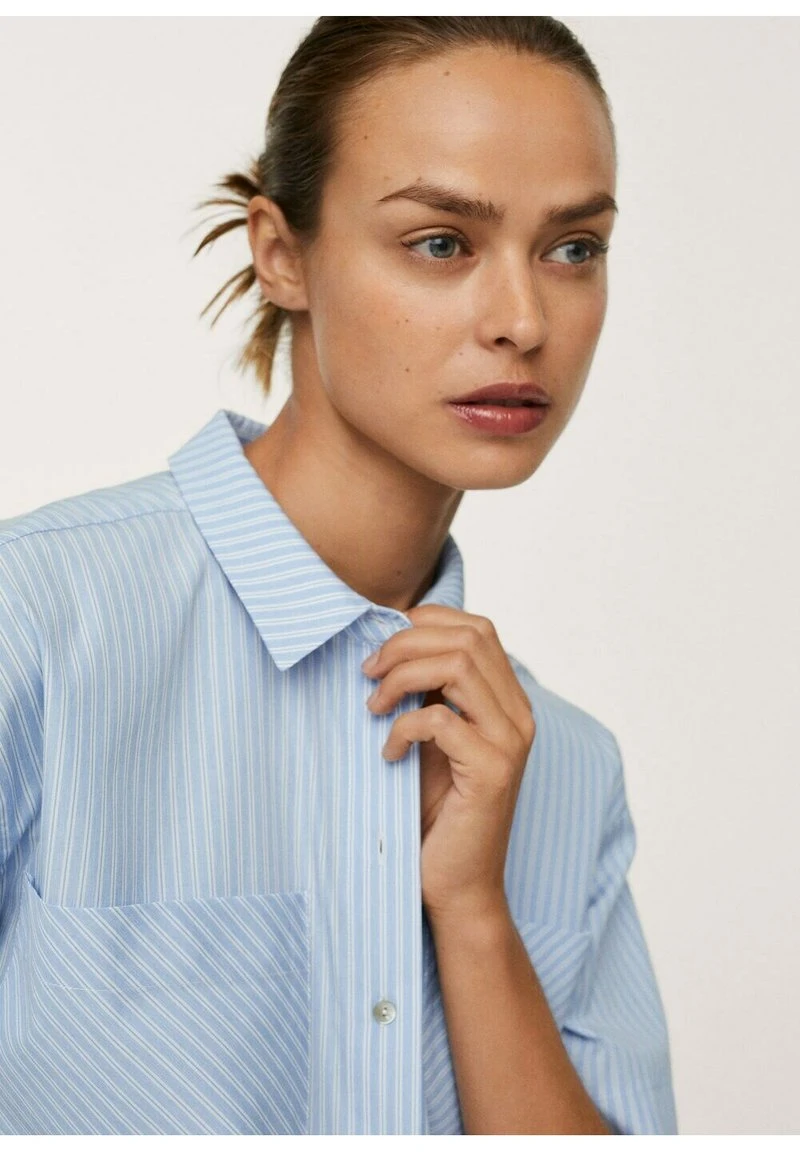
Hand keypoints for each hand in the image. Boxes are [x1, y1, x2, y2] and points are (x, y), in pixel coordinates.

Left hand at [362, 604, 535, 920]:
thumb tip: (393, 643)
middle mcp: (519, 715)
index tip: (384, 644)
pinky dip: (403, 727)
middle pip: (468, 638)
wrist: (458, 883)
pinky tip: (389, 752)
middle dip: (406, 644)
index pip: (479, 628)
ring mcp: (510, 742)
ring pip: (458, 666)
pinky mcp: (492, 771)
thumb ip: (429, 692)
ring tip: (374, 706)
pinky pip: (440, 720)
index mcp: (509, 700)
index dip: (427, 622)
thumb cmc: (438, 810)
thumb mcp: (433, 737)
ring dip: (402, 676)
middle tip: (368, 672)